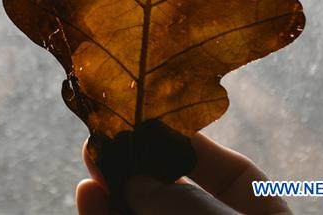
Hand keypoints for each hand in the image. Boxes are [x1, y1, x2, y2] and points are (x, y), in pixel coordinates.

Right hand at [76, 133, 290, 213]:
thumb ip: (187, 204)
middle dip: (142, 165)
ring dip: (114, 190)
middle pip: (179, 194)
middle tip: (107, 135)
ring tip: (91, 160)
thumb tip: (138, 179)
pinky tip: (88, 198)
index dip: (193, 143)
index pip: (234, 175)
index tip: (151, 117)